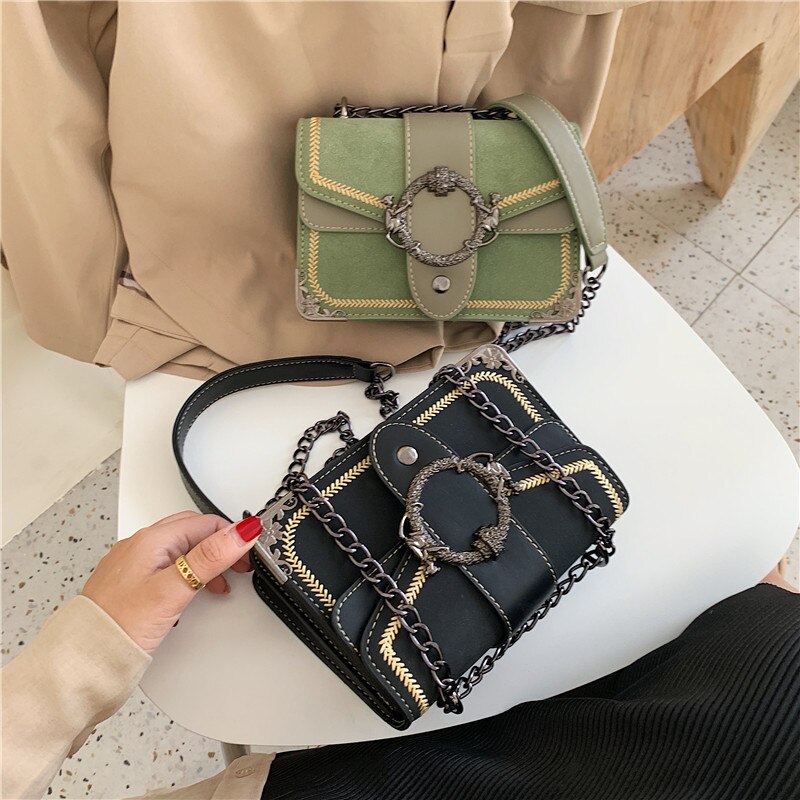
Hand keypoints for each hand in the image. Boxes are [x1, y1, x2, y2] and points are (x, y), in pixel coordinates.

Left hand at [82, 512, 263, 653]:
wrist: (83, 662)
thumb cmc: (119, 626)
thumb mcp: (173, 589)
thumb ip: (209, 558)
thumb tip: (241, 532)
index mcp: (150, 540)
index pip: (204, 523)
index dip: (232, 536)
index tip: (251, 552)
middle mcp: (139, 547)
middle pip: (192, 532)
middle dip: (221, 545)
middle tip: (242, 565)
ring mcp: (133, 566)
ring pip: (180, 551)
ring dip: (205, 563)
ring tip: (221, 584)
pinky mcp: (131, 586)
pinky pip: (167, 569)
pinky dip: (187, 577)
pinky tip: (192, 595)